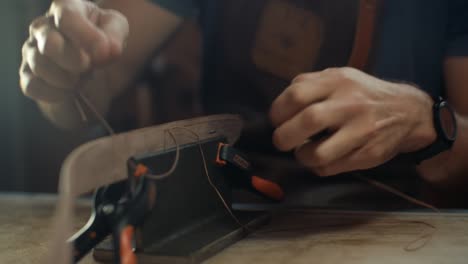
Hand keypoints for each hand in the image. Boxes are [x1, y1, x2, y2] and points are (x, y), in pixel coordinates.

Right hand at [19, 0, 128, 103]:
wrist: (93, 67)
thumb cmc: (102, 41)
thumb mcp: (117, 30)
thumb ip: (114, 35)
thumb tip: (107, 50)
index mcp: (65, 8)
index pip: (67, 17)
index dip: (86, 36)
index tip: (103, 53)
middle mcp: (42, 27)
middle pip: (49, 43)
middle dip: (72, 59)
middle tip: (88, 66)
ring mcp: (32, 51)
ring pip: (41, 66)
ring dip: (67, 78)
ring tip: (82, 78)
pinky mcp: (28, 76)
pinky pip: (33, 86)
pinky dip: (55, 93)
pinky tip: (70, 91)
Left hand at [270, 67, 436, 175]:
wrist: (408, 111)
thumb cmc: (363, 93)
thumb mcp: (339, 77)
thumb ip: (310, 83)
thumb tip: (281, 103)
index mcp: (338, 81)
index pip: (296, 95)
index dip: (278, 111)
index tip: (276, 120)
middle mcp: (351, 104)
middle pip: (307, 122)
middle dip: (284, 137)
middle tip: (281, 141)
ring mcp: (362, 131)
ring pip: (318, 154)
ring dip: (301, 156)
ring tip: (303, 152)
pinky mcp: (369, 154)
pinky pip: (331, 168)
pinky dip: (318, 167)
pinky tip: (321, 158)